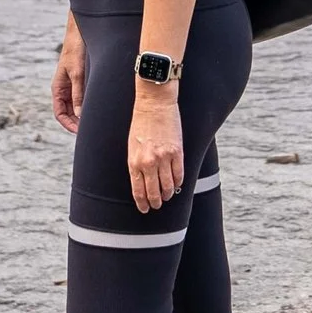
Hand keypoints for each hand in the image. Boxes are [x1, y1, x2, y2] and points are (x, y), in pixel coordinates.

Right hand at [51, 21, 85, 133]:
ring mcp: (72, 85)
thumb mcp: (77, 73)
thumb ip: (78, 94)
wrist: (81, 32)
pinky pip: (82, 98)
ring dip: (82, 115)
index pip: (59, 114)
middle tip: (91, 130)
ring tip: (95, 122)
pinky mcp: (80, 80)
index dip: (68, 124)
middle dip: (77, 122)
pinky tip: (97, 108)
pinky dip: (87, 105)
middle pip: (68, 113)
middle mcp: (64, 89)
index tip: (80, 132)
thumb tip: (79, 114)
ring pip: (75, 106)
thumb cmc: (76, 50)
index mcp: (58, 88)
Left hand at [127, 87, 183, 211]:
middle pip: (154, 192)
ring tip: (167, 196)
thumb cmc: (141, 122)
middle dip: (155, 202)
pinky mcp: (177, 152)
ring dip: (168, 194)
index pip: (138, 191)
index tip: (145, 209)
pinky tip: (176, 184)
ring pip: (168, 186)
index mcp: (134, 161)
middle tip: (157, 205)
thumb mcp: (132, 145)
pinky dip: (178, 182)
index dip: (142, 203)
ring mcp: (164, 158)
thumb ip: (137, 164)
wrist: (154, 103)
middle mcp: (148, 162)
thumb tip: (142, 182)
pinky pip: (179, 174)